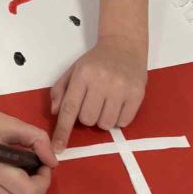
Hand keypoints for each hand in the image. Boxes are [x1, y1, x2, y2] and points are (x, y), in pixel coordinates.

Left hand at [50, 35, 147, 152]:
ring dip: (103, 119)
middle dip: (87, 117)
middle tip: (93, 103)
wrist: (124, 45)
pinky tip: (118, 104)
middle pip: (88, 119)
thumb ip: (60, 90)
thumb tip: (55, 113)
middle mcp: (102, 81)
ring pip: (105, 124)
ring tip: (106, 103)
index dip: (62, 131)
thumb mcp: (73, 70)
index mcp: (83, 75)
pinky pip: (123, 122)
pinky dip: (118, 118)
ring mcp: (121, 88)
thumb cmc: (96, 60)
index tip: (58, 148)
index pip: (70, 108)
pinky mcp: (137, 94)